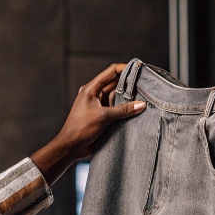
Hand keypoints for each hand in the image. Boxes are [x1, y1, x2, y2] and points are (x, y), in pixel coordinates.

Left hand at [30, 63, 145, 184]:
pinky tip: (135, 109)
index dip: (124, 69)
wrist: (71, 146)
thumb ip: (123, 110)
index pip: (110, 72)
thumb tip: (141, 104)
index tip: (137, 69)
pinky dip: (124, 108)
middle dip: (128, 84)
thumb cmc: (80, 129)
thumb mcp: (104, 117)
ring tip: (142, 97)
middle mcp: (95, 94)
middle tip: (144, 85)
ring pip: (116, 96)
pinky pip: (115, 108)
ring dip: (127, 97)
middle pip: (115, 83)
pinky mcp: (102, 115)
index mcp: (91, 89)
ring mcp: (98, 105)